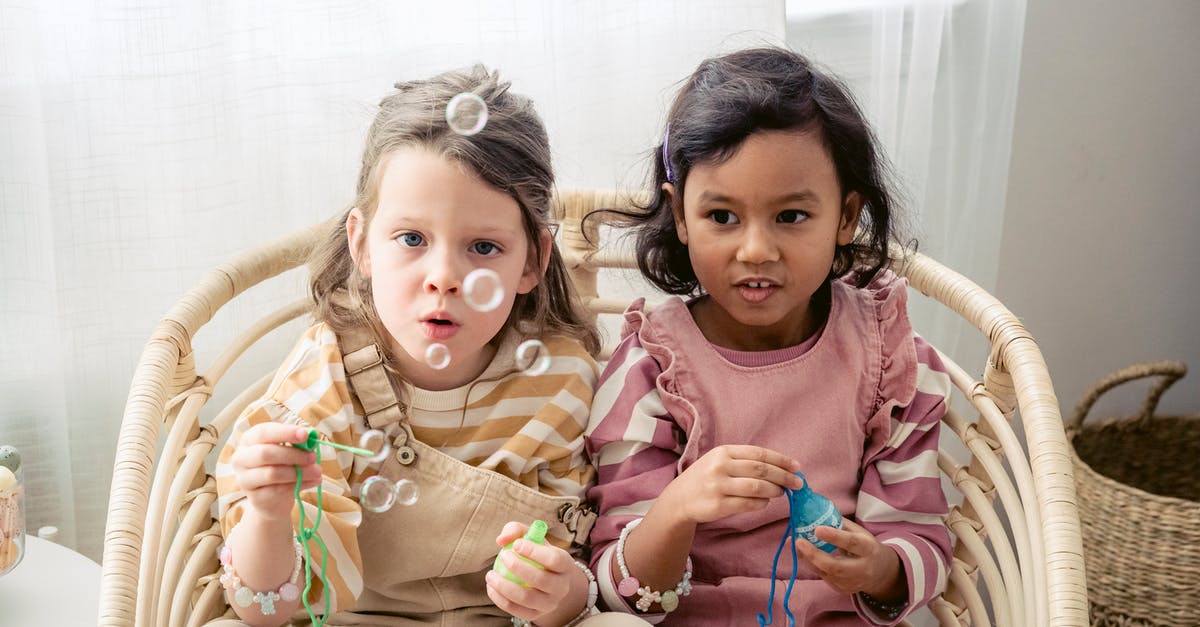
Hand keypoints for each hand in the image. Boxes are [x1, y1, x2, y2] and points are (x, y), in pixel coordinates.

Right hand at [229, 423, 322, 521]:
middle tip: (313, 456)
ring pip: (273, 473)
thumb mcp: (287, 451)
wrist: (272, 498)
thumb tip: (311, 438)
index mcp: (248, 440)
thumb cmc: (280, 465)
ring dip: (300, 471)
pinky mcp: (255, 497)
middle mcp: (240, 459)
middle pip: (265, 453)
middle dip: (293, 454)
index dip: (285, 432)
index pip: (263, 432)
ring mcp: (244, 479)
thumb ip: (296, 444)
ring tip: (318, 471)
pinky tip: (314, 481)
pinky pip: (280, 489)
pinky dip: (301, 484)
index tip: (305, 434)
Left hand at [485, 522, 582, 624]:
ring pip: (527, 598)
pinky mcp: (536, 614)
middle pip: (541, 580)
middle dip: (518, 568)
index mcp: (565, 564)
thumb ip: (516, 530)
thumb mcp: (531, 538)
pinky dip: (500, 600)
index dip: (534, 552)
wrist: (548, 580)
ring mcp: (550, 603)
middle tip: (503, 556)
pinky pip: (517, 610)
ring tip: (490, 575)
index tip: (516, 544)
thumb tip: (501, 540)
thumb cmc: (537, 554)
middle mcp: (562, 586)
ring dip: (505, 586)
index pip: (554, 560)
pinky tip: (491, 588)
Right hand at [660, 445, 802, 525]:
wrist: (679, 499)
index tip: (796, 467)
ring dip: (774, 490)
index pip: (759, 453)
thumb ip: (744, 462)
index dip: (780, 460)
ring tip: (782, 492)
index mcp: (723, 452)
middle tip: (798, 483)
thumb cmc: (705, 478)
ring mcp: (718, 486)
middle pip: (761, 469)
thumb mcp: (719, 461)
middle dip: (784, 476)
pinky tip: (765, 502)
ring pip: (757, 487)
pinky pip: (748, 504)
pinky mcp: (718, 504)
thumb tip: (779, 468)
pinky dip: (761, 503)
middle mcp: (720, 466)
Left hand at [795, 519, 905, 601]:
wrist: (880, 573)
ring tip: (796, 545)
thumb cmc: (866, 546)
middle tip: (799, 541)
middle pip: (836, 566)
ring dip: (808, 559)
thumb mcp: (859, 532)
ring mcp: (851, 582)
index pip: (852, 543)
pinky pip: (823, 577)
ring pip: (826, 573)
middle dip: (815, 555)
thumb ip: (840, 524)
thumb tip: (817, 511)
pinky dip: (811, 564)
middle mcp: (861, 569)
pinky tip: (802, 554)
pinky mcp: (841, 588)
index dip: (835, 537)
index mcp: (868, 549)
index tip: (817, 529)